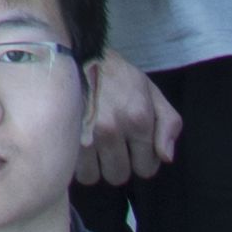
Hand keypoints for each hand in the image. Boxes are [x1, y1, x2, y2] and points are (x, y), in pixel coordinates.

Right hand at [78, 56, 184, 188]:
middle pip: (119, 176)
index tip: (133, 147)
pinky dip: (76, 163)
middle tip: (112, 145)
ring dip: (94, 166)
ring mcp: (84, 134)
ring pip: (94, 176)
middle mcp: (112, 129)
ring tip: (93, 146)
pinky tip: (78, 145)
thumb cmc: (116, 75)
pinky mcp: (62, 137)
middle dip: (118, 164)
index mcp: (138, 118)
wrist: (74, 55)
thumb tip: (166, 158)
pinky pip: (73, 170)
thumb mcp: (150, 91)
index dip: (141, 160)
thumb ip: (168, 124)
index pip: (146, 168)